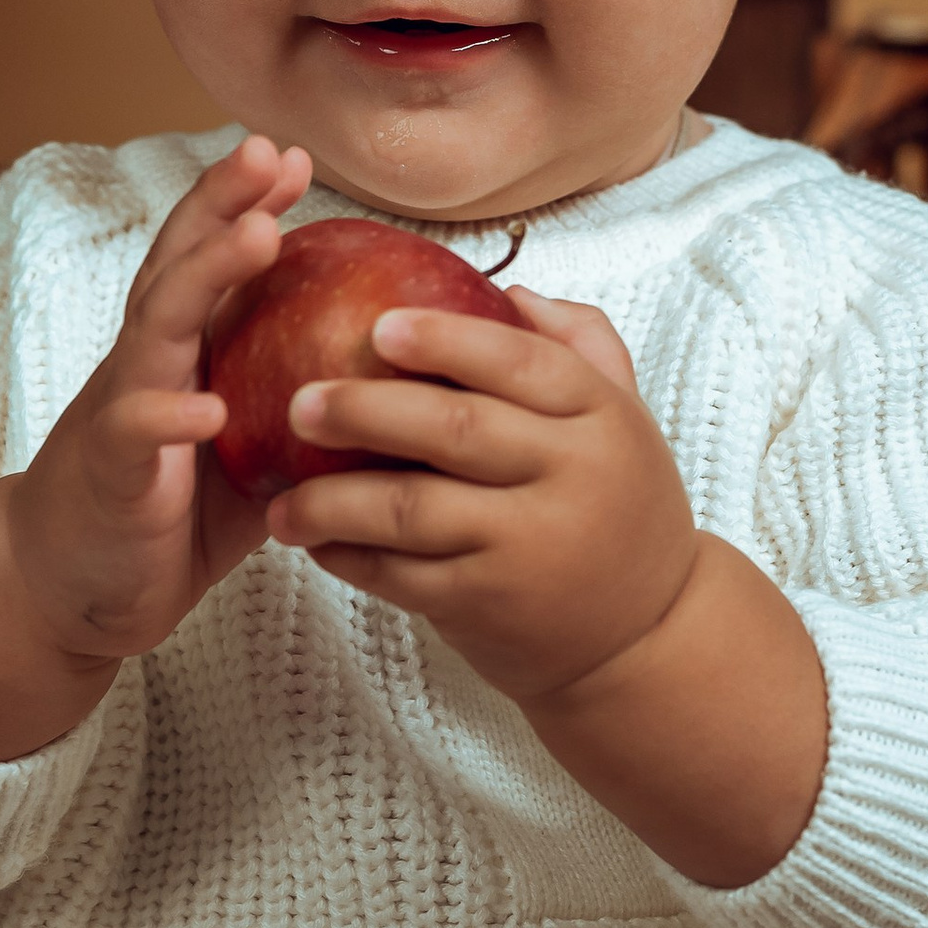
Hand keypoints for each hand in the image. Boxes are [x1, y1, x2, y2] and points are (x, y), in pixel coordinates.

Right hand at [0, 135, 307, 760]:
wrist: (65, 589)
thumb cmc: (163, 513)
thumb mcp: (241, 454)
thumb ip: (288, 411)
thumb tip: (386, 390)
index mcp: (177, 353)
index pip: (206, 259)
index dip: (243, 203)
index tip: (294, 157)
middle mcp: (144, 365)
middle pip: (178, 265)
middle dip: (222, 203)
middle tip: (268, 151)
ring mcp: (119, 412)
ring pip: (157, 328)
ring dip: (206, 277)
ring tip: (260, 234)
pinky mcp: (108, 474)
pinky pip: (133, 435)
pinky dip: (166, 416)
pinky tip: (206, 406)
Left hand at [272, 282, 827, 884]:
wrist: (645, 637)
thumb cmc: (617, 509)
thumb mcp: (624, 419)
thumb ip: (579, 345)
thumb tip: (511, 290)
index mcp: (602, 414)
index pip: (520, 361)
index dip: (446, 339)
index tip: (378, 325)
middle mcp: (571, 475)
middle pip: (455, 428)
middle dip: (366, 410)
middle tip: (299, 402)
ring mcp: (529, 545)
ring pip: (413, 511)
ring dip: (334, 501)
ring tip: (282, 500)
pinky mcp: (492, 604)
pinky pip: (404, 576)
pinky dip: (352, 559)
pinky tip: (315, 544)